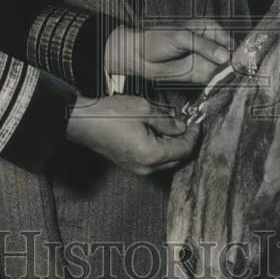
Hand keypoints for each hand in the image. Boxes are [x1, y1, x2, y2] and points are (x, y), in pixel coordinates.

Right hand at [66, 94, 199, 174]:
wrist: (83, 122)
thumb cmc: (109, 115)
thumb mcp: (145, 109)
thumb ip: (168, 120)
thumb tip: (182, 126)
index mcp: (153, 155)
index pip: (185, 149)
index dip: (194, 135)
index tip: (197, 123)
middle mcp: (146, 167)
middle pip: (178, 158)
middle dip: (185, 141)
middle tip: (188, 124)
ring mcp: (137, 169)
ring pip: (166, 161)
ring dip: (173, 146)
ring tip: (173, 126)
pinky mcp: (129, 165)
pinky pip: (153, 160)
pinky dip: (161, 149)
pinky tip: (158, 132)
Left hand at [105, 20, 230, 85]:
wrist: (138, 56)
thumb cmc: (156, 39)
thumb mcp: (182, 38)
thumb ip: (204, 46)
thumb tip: (226, 56)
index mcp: (210, 28)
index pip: (231, 40)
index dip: (240, 53)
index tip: (244, 65)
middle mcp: (211, 44)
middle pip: (232, 57)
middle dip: (237, 67)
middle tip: (241, 77)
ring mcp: (207, 60)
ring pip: (225, 70)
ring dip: (230, 78)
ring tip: (233, 83)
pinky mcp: (200, 74)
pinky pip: (214, 80)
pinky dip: (219, 85)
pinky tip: (222, 87)